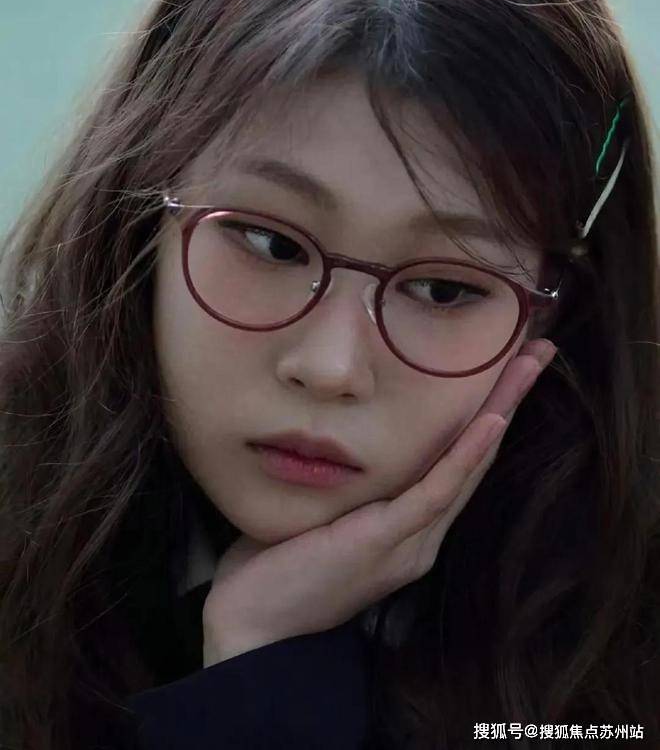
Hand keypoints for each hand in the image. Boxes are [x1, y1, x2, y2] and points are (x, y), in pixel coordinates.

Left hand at [202, 339, 556, 664]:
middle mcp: (422, 538)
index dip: (485, 417)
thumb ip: (350, 485)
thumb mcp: (323, 512)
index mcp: (409, 532)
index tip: (504, 371)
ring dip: (499, 412)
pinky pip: (435, 493)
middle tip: (536, 354)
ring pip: (466, 469)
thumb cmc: (277, 564)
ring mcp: (410, 543)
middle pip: (474, 460)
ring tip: (525, 367)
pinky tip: (490, 423)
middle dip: (506, 402)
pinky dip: (465, 456)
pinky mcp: (387, 542)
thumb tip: (344, 436)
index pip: (457, 465)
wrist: (252, 625)